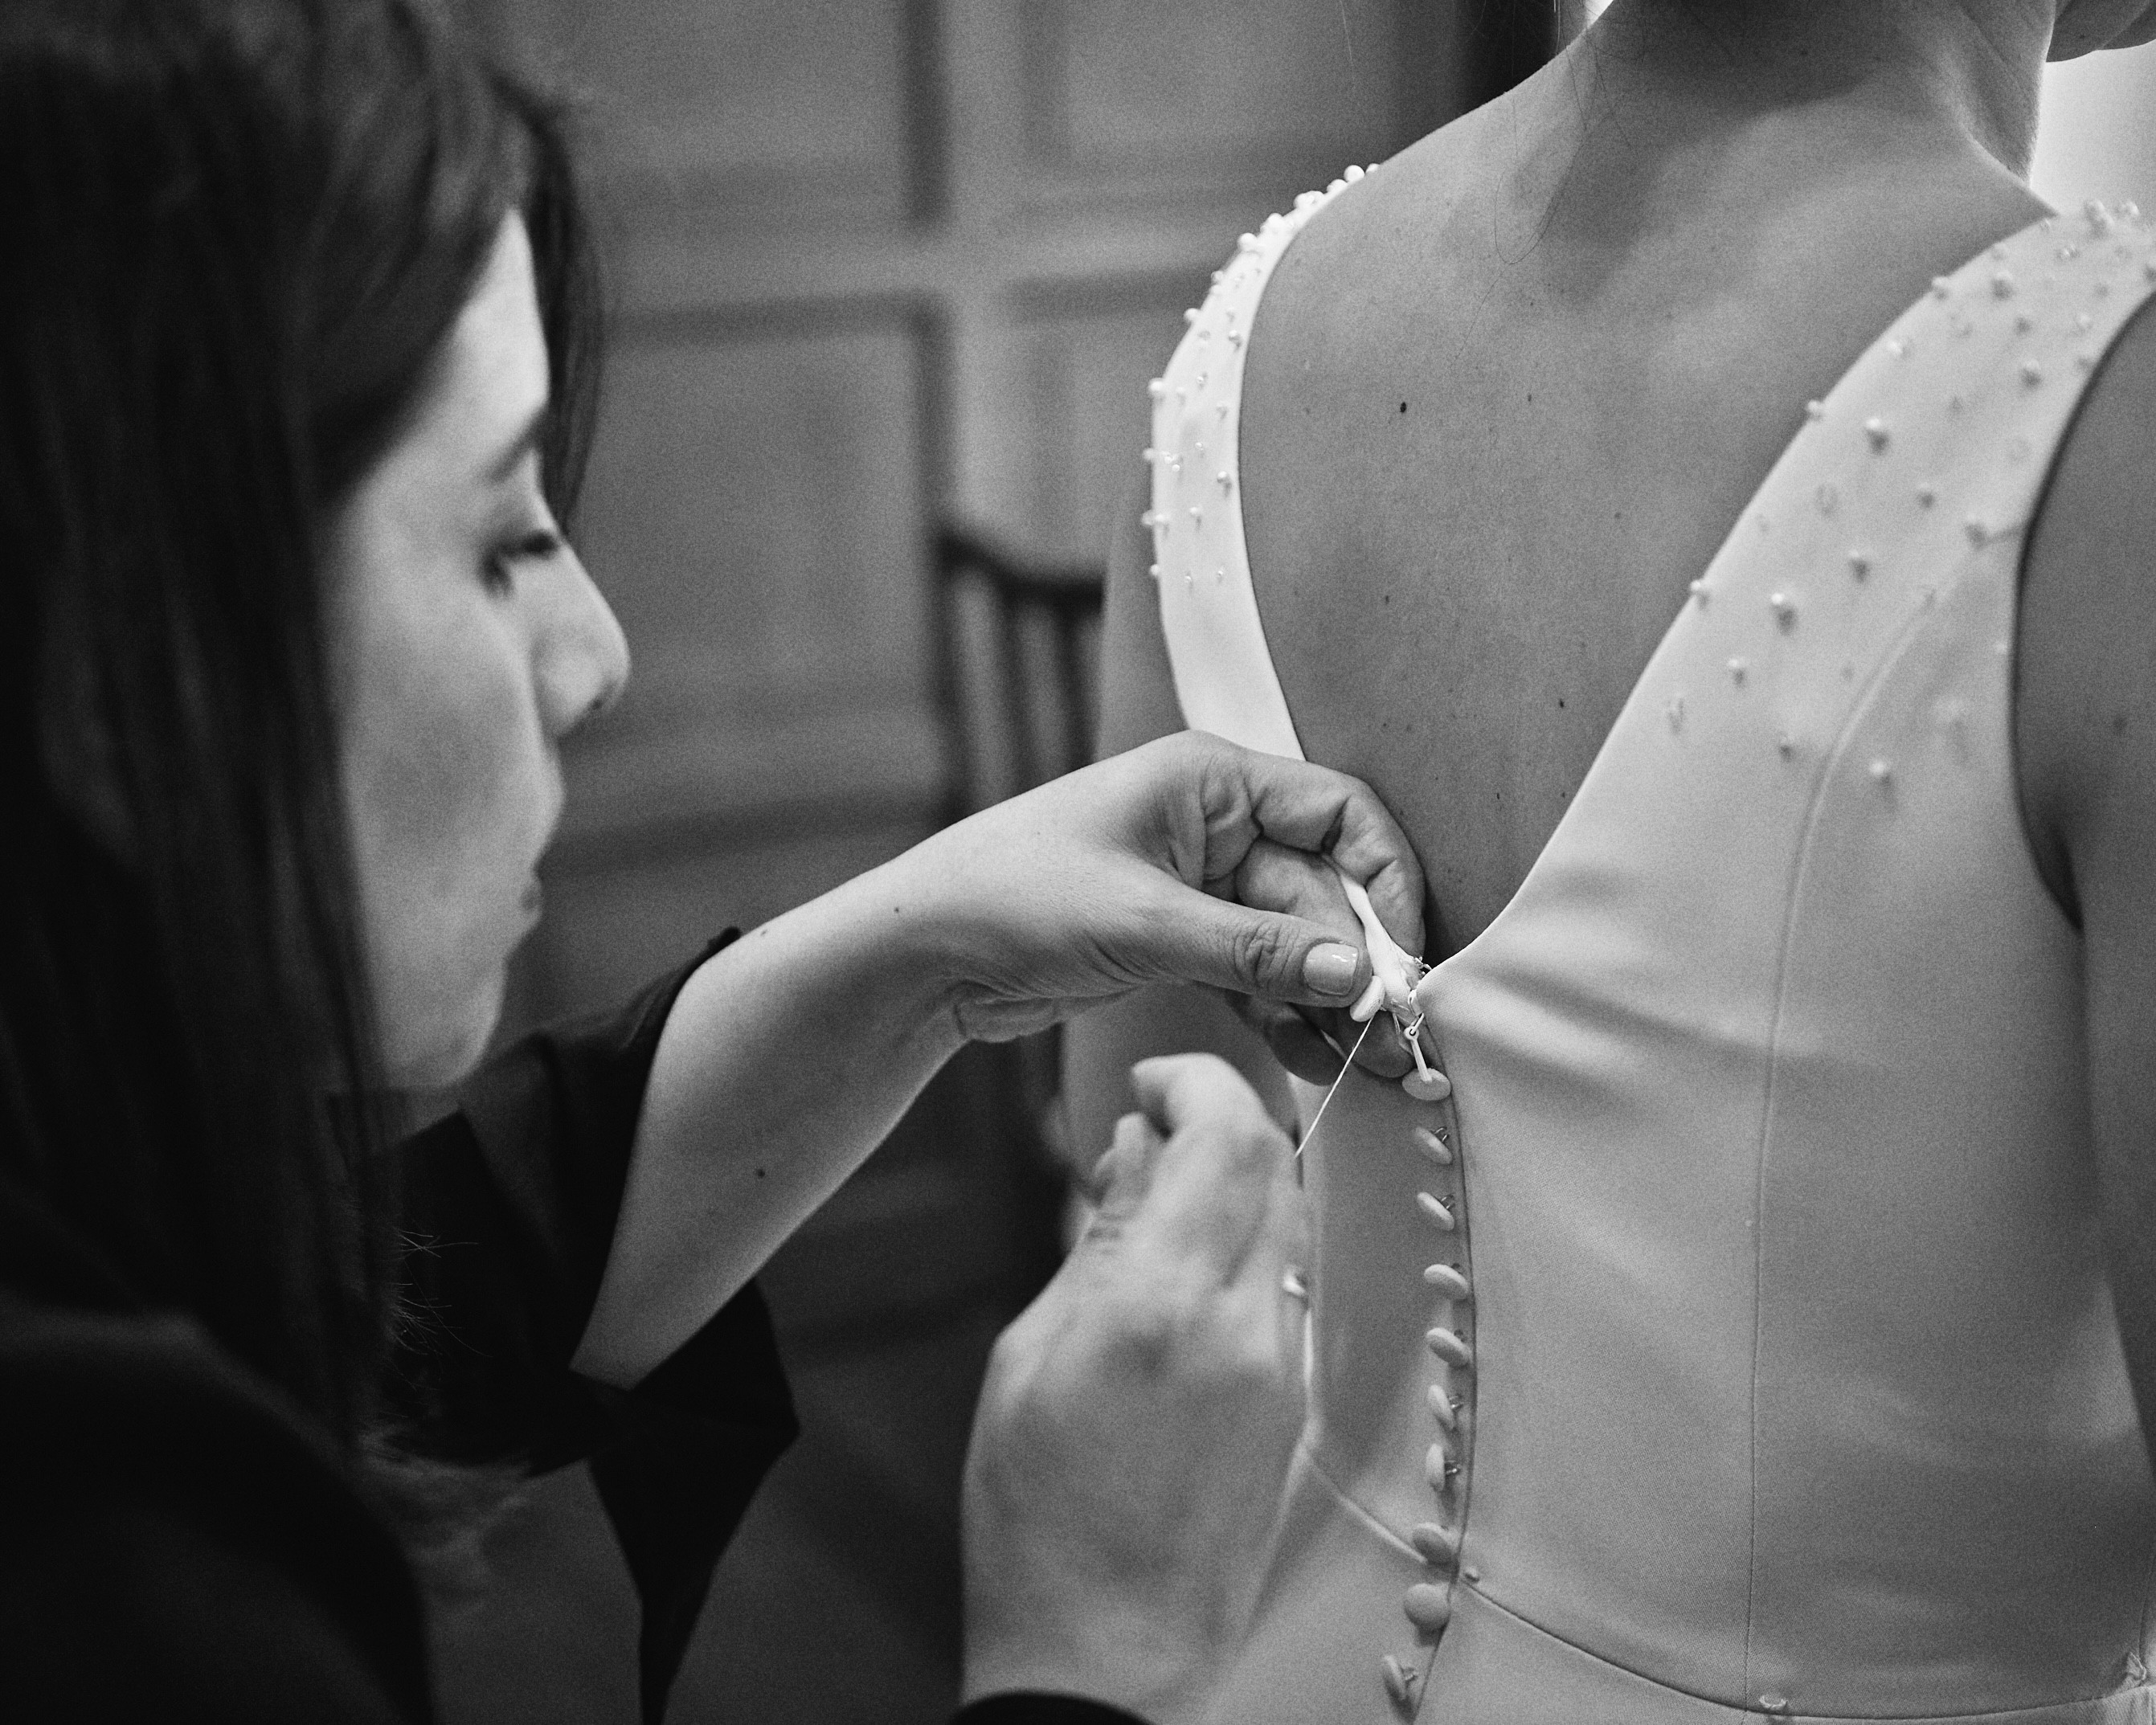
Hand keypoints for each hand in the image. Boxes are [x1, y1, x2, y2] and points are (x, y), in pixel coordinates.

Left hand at [897, 731, 1424, 1042]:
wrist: (922, 953)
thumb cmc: (1014, 898)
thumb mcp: (1143, 924)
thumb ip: (1255, 950)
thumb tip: (1359, 974)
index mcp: (1211, 781)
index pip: (1339, 813)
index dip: (1386, 878)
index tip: (1405, 954)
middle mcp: (1215, 826)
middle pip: (1323, 891)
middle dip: (1358, 963)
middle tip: (1393, 1036)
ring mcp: (1199, 888)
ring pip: (1295, 943)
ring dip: (1330, 1002)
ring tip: (1370, 1067)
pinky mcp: (1180, 944)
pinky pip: (1256, 977)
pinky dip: (1283, 1017)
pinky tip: (1316, 1063)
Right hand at [960, 1056, 1308, 1723]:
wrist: (1106, 1658)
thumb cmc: (1037, 1521)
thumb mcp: (1027, 1358)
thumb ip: (1096, 1241)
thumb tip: (1133, 1150)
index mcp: (1159, 1306)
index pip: (1224, 1135)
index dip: (1194, 1081)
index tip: (1151, 1082)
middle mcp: (1242, 1325)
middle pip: (1274, 1160)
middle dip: (1220, 1114)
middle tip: (1153, 1122)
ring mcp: (1281, 1366)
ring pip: (1289, 1215)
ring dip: (1236, 1176)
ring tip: (1159, 1196)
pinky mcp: (1294, 1401)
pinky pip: (1285, 1280)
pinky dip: (1246, 1241)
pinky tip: (1185, 1264)